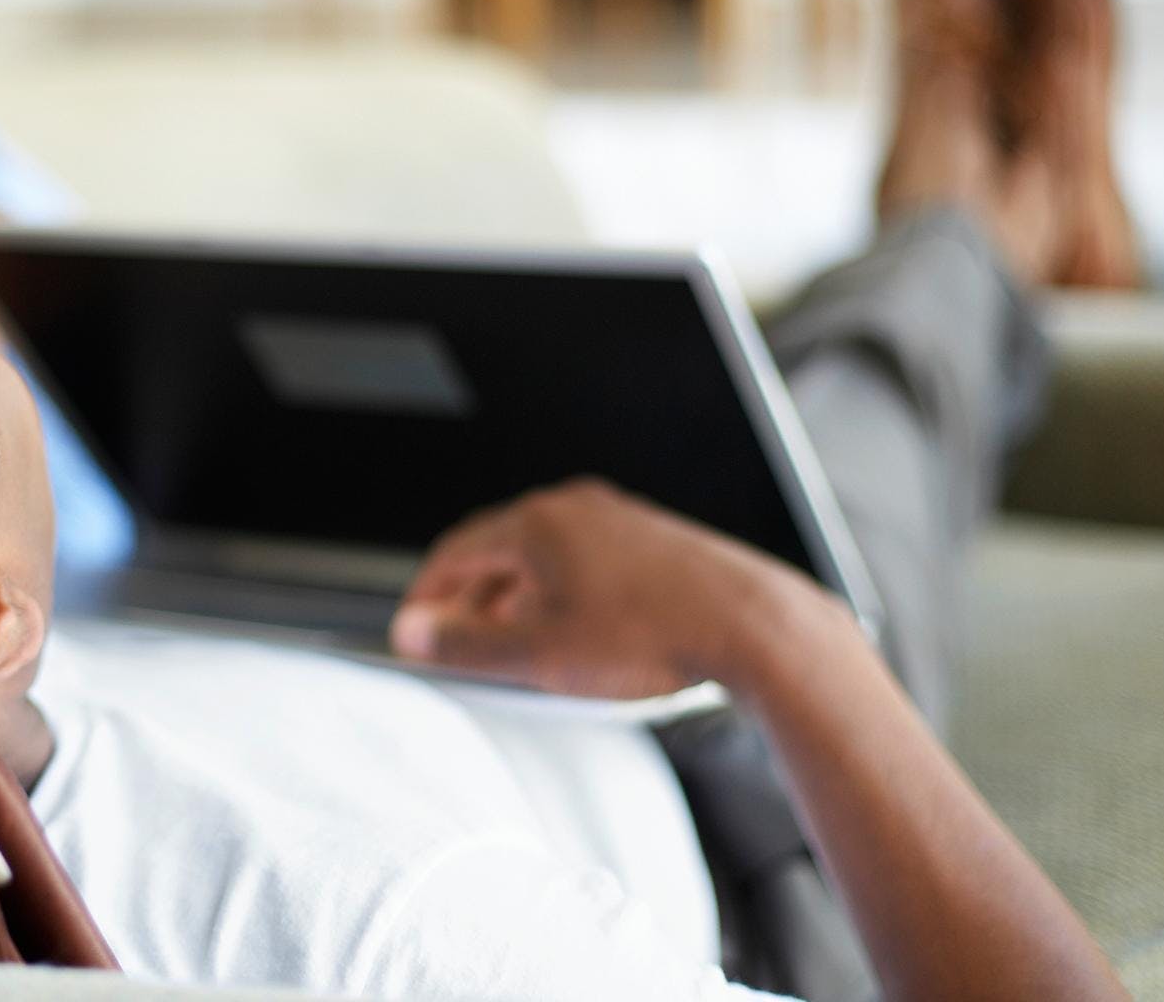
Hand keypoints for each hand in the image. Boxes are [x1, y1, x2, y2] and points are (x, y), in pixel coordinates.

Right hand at [389, 478, 836, 698]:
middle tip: (459, 648)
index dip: (427, 597)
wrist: (750, 626)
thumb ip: (465, 644)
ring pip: (544, 559)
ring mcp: (617, 520)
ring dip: (518, 602)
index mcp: (536, 524)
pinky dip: (562, 596)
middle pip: (498, 552)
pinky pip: (585, 563)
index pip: (455, 553)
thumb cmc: (650, 635)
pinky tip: (577, 639)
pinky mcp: (653, 542)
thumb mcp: (538, 654)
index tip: (416, 631)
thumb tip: (413, 632)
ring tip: (517, 652)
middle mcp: (574, 509)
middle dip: (472, 602)